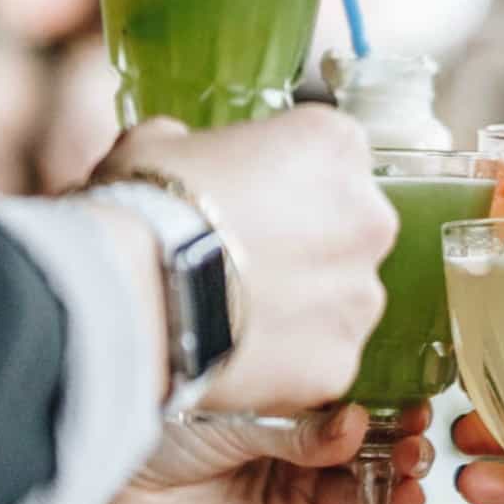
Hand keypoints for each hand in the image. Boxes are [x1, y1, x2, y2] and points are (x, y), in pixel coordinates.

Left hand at [85, 403, 434, 503]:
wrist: (114, 482)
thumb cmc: (166, 426)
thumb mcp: (239, 419)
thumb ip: (299, 429)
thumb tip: (360, 421)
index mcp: (290, 408)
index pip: (354, 409)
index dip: (391, 411)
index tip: (422, 406)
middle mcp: (297, 452)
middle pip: (365, 458)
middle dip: (398, 456)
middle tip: (420, 452)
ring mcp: (290, 497)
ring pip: (357, 499)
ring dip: (393, 498)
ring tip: (415, 492)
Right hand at [92, 107, 398, 416]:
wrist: (137, 292)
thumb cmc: (149, 209)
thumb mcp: (159, 142)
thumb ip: (195, 145)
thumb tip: (186, 155)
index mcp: (332, 145)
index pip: (327, 152)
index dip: (281, 176)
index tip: (248, 194)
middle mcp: (366, 217)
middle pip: (345, 227)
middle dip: (302, 241)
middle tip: (239, 254)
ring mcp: (359, 294)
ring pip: (337, 297)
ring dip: (297, 301)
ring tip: (232, 308)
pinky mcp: (339, 361)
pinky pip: (318, 358)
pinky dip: (284, 357)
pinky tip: (234, 350)